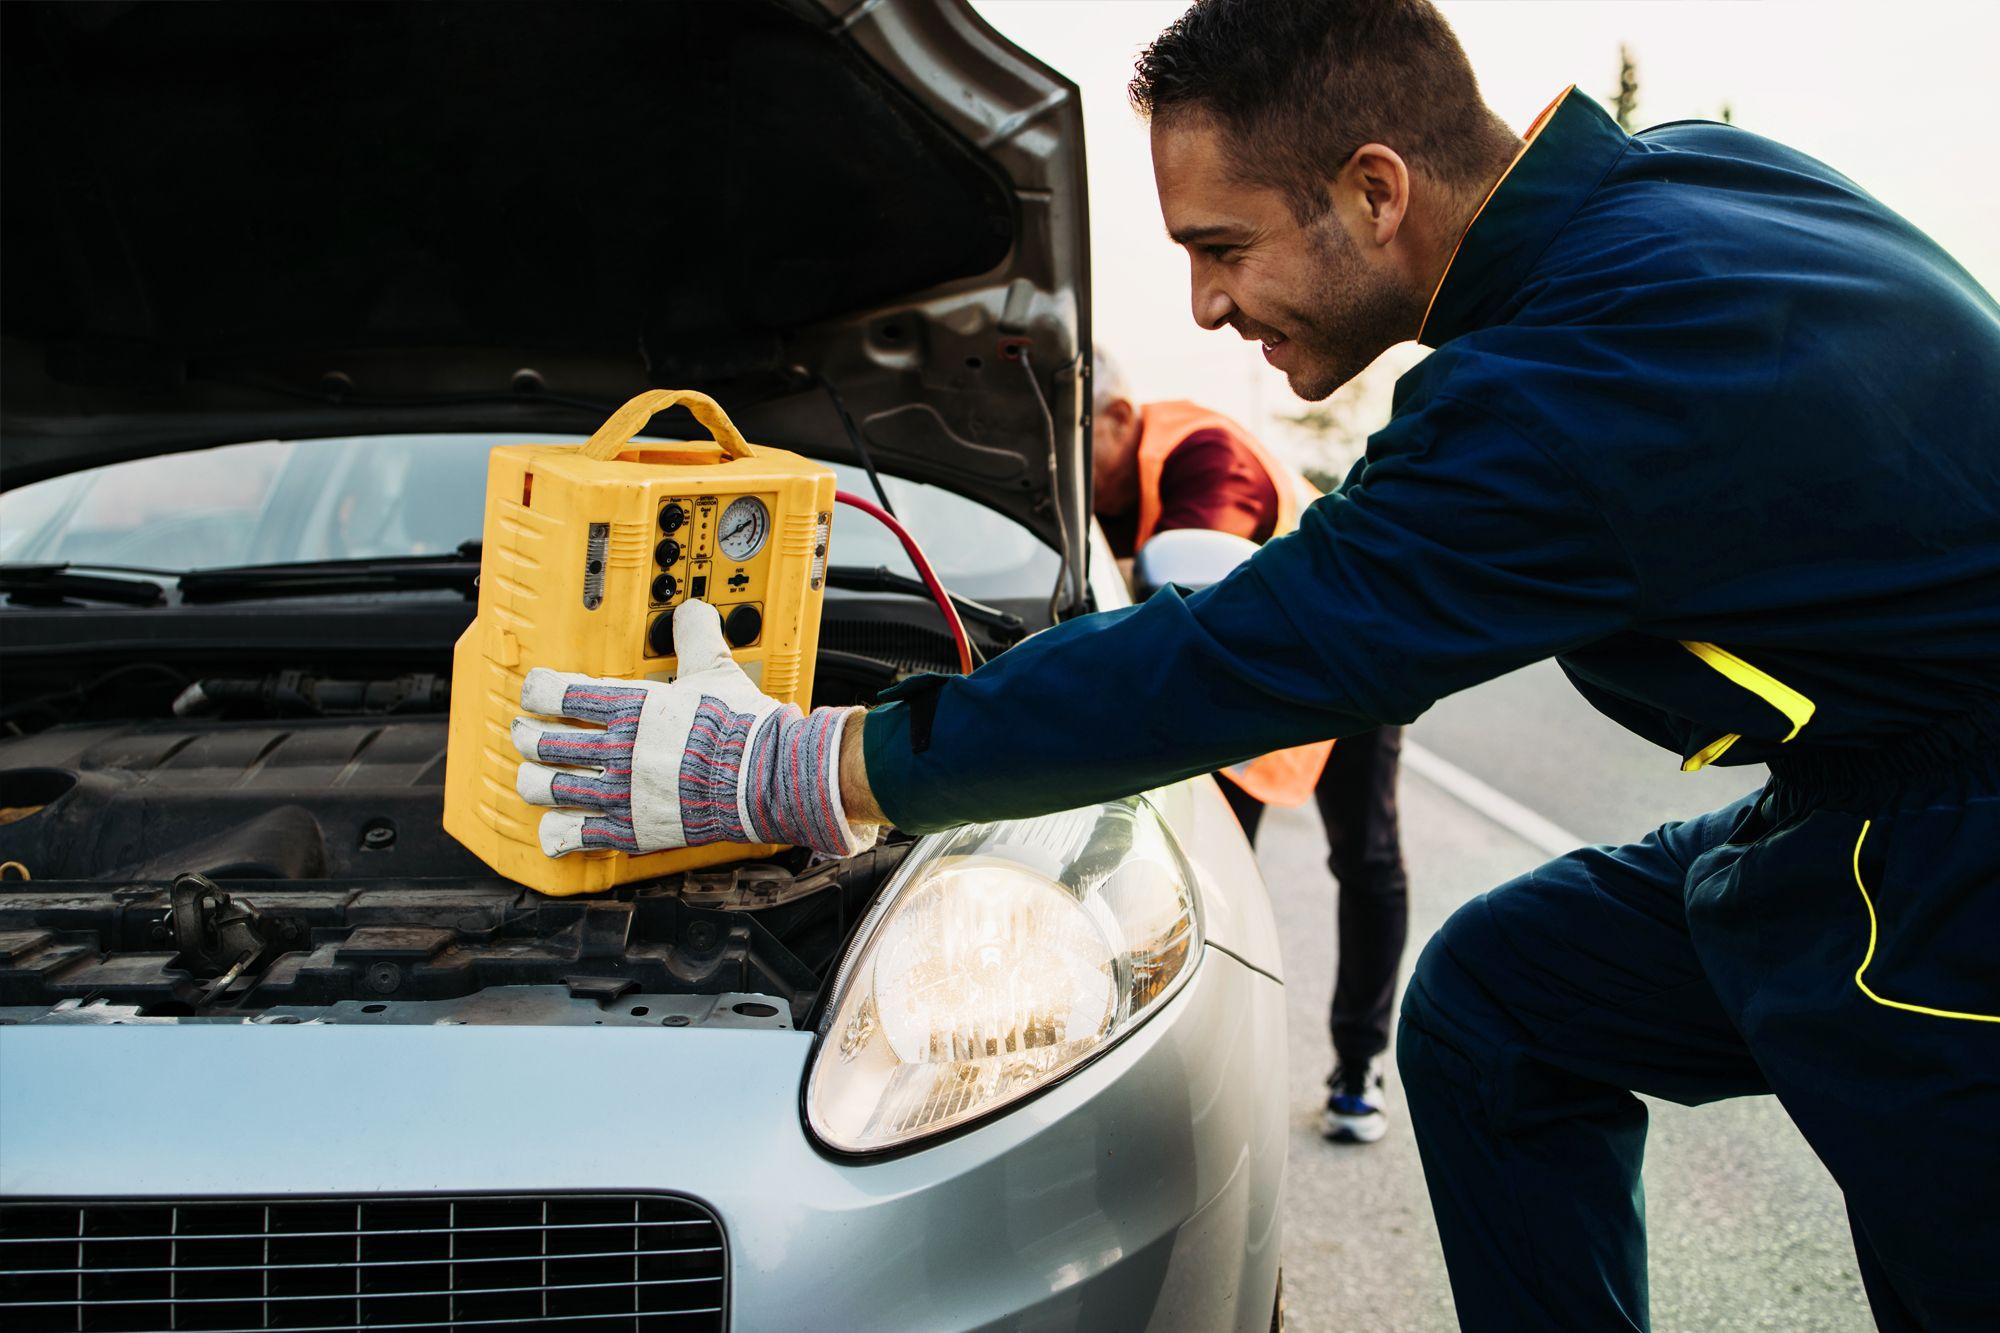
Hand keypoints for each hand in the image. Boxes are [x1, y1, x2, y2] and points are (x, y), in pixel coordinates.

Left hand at [511, 600, 877, 858]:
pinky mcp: (631, 829)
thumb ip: (695, 637)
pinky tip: (555, 831)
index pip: (558, 693)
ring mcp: (619, 792)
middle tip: (524, 734)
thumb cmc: (741, 727)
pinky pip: (576, 835)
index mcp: (630, 707)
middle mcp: (616, 749)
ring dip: (533, 782)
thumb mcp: (716, 669)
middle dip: (526, 737)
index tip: (535, 692)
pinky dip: (558, 833)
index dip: (536, 690)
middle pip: (544, 743)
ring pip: (548, 789)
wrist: (763, 776)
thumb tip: (692, 611)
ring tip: (532, 778)